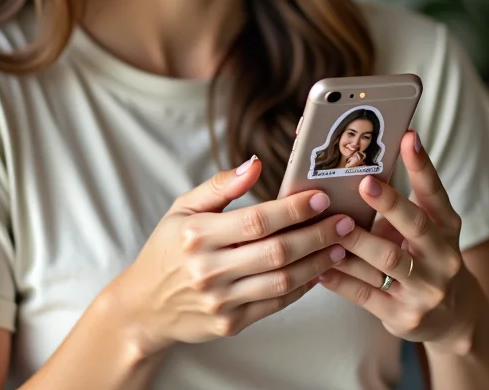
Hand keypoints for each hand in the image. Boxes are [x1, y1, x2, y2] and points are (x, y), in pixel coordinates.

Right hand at [110, 157, 343, 355]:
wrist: (144, 305)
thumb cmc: (168, 248)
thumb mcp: (183, 207)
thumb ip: (221, 186)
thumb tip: (255, 164)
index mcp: (196, 235)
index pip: (256, 220)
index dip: (293, 209)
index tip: (320, 197)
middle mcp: (209, 269)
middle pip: (276, 252)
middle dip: (317, 235)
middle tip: (344, 221)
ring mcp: (221, 300)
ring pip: (282, 281)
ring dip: (317, 263)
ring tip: (339, 246)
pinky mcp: (230, 323)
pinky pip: (275, 304)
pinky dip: (301, 287)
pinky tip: (317, 271)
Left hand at [318, 131, 477, 353]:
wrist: (453, 318)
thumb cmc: (424, 256)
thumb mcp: (424, 229)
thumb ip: (398, 204)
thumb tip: (354, 165)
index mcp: (447, 228)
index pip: (436, 193)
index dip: (422, 165)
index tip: (407, 137)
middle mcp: (443, 258)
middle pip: (416, 227)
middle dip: (390, 204)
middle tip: (365, 182)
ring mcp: (425, 290)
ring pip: (386, 261)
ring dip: (354, 241)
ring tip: (327, 223)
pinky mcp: (403, 316)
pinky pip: (365, 293)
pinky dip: (339, 278)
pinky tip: (317, 264)